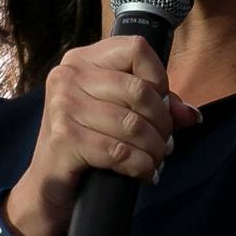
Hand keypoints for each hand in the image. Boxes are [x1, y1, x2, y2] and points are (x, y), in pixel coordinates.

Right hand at [5, 36, 201, 235]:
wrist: (46, 187)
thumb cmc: (85, 144)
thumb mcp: (117, 115)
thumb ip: (155, 106)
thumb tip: (189, 115)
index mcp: (81, 60)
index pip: (136, 48)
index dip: (159, 77)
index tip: (161, 103)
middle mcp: (68, 76)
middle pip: (139, 90)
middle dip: (162, 123)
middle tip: (164, 143)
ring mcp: (63, 107)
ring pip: (132, 124)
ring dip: (154, 149)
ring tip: (155, 159)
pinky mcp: (64, 139)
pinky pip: (119, 151)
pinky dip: (139, 166)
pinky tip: (142, 172)